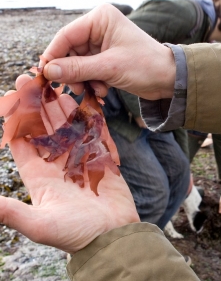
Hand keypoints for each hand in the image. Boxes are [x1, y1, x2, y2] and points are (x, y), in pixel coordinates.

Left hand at [0, 75, 139, 253]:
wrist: (114, 236)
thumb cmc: (77, 234)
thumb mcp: (40, 225)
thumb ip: (11, 212)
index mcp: (39, 175)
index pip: (22, 140)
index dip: (16, 117)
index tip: (11, 94)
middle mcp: (58, 162)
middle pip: (45, 126)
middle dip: (38, 103)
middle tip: (33, 78)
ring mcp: (82, 157)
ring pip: (70, 124)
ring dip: (63, 104)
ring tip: (58, 81)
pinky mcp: (103, 157)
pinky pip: (96, 130)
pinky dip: (92, 114)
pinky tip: (88, 98)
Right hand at [41, 3, 175, 99]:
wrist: (170, 79)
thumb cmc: (146, 66)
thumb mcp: (110, 68)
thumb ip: (78, 69)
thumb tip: (48, 71)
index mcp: (101, 18)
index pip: (67, 35)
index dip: (54, 55)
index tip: (45, 75)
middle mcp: (99, 26)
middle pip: (70, 50)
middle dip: (72, 72)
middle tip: (75, 88)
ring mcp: (102, 42)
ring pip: (77, 63)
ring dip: (83, 79)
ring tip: (94, 90)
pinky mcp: (106, 57)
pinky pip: (88, 69)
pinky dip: (92, 81)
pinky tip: (104, 90)